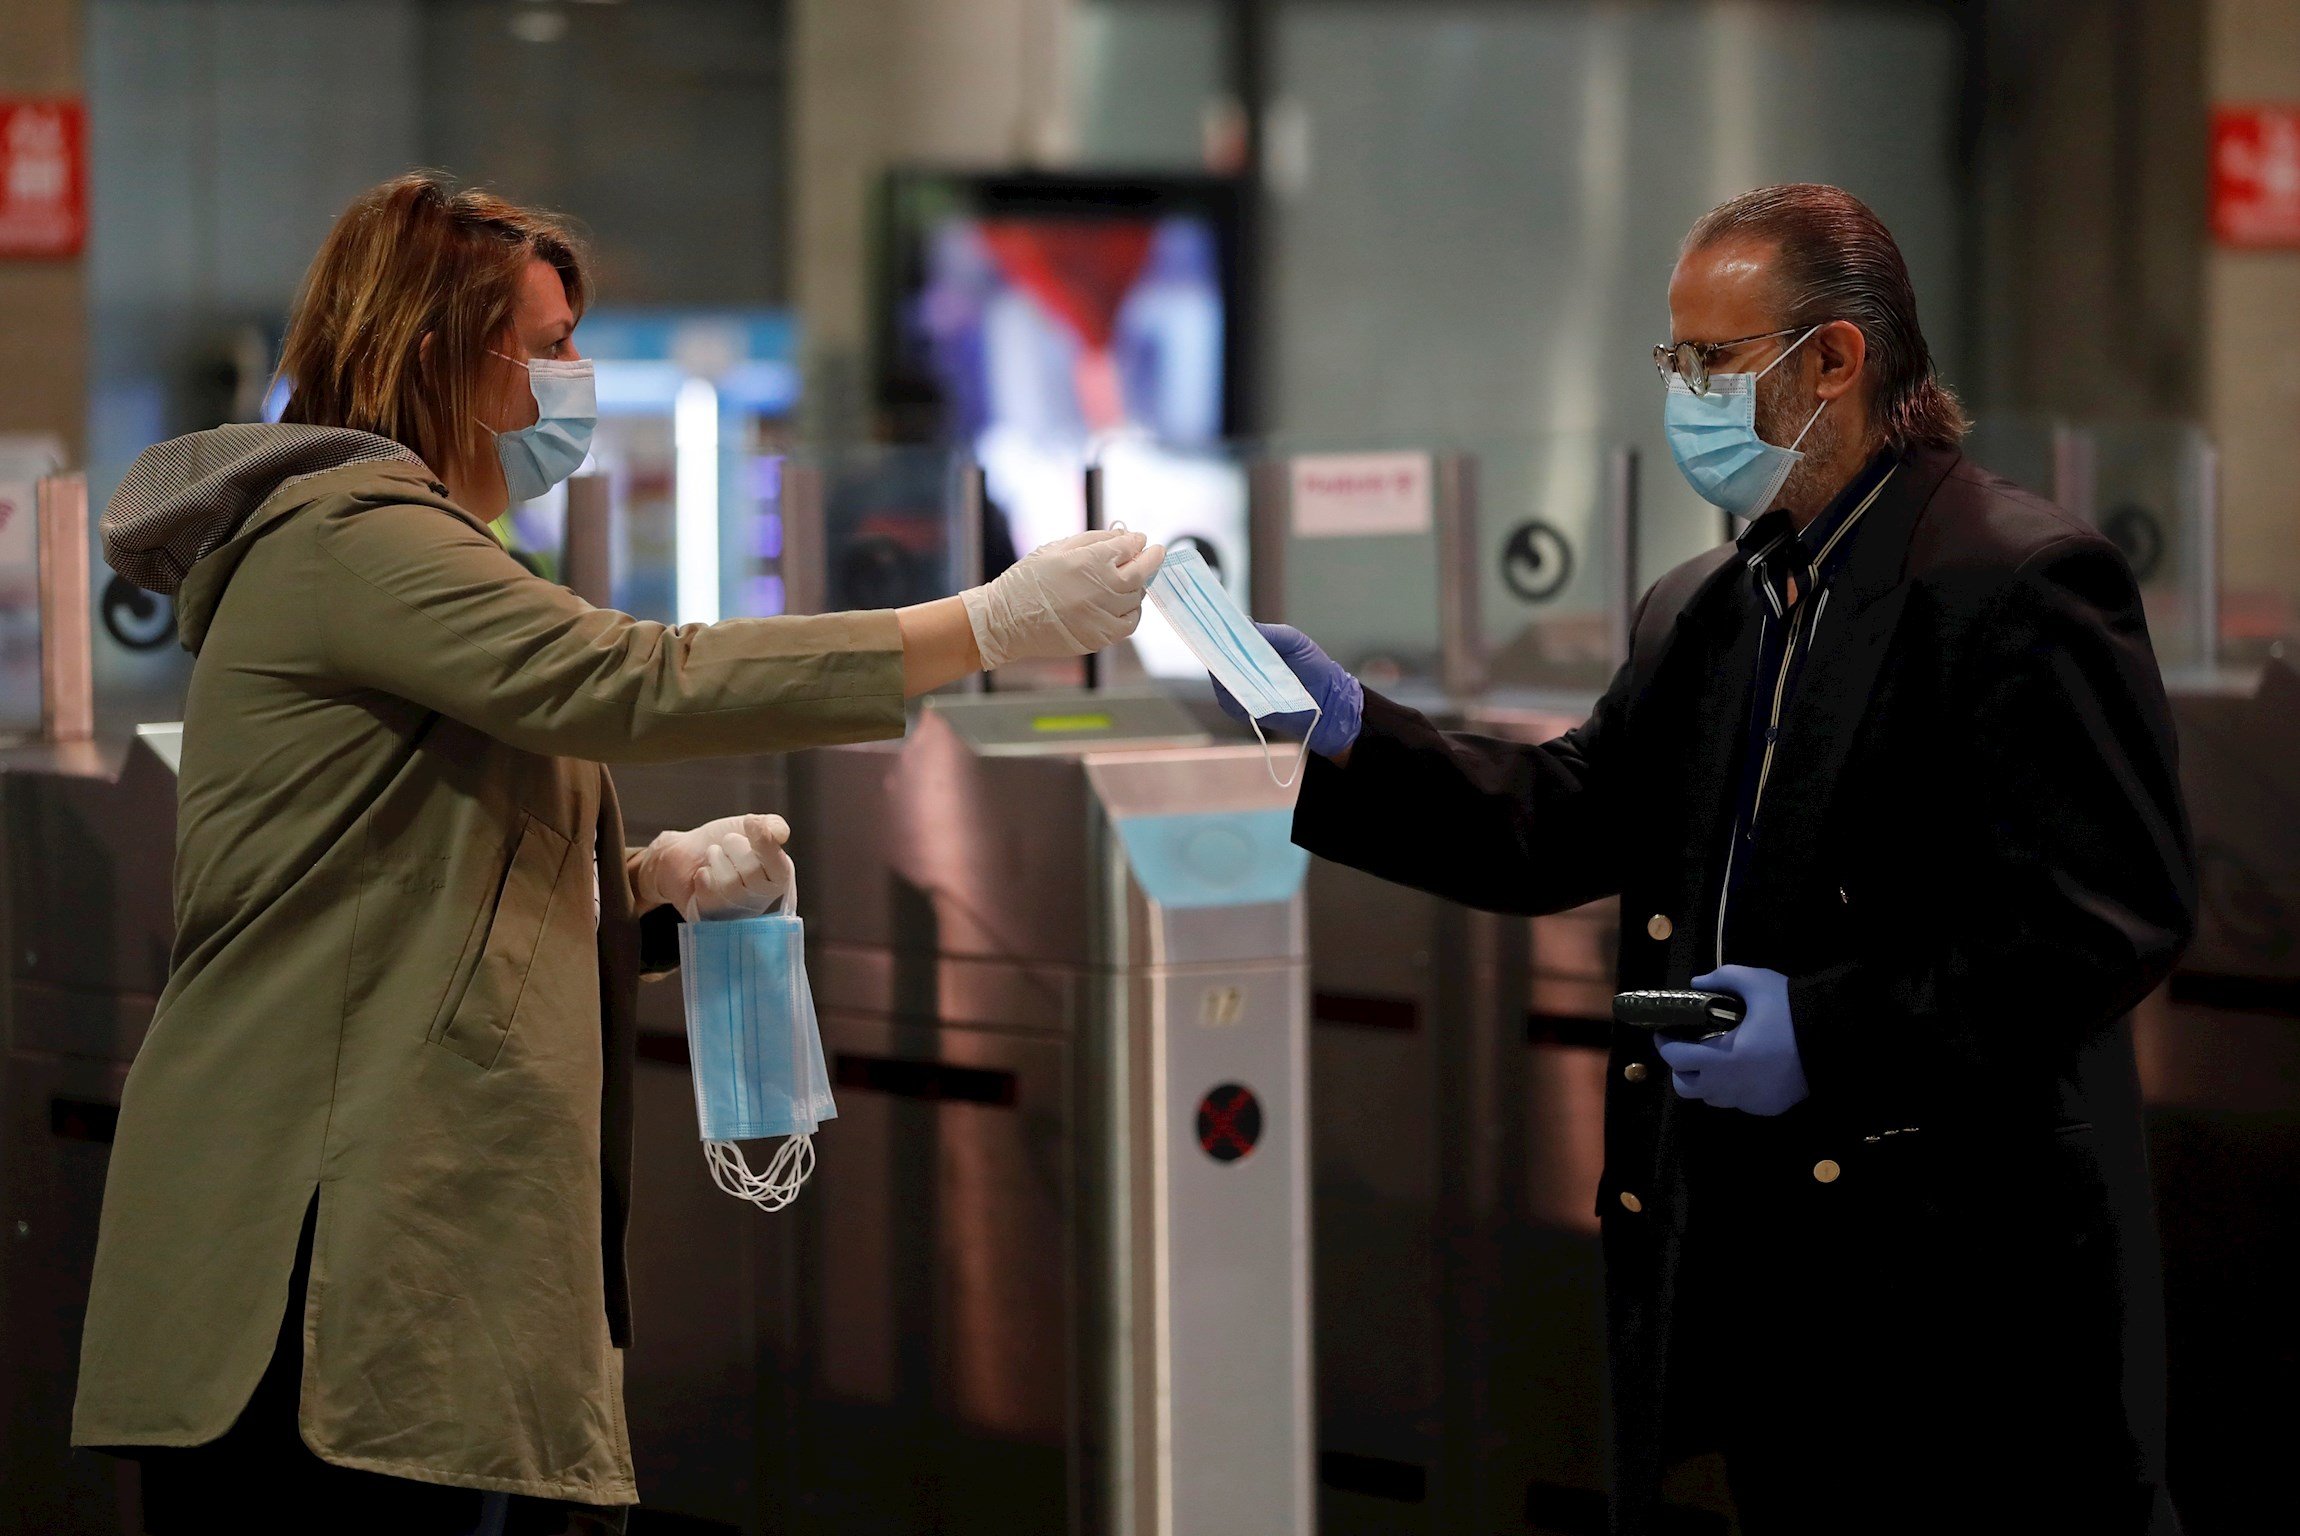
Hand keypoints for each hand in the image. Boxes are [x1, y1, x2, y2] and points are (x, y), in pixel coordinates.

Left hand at [633, 813, 793, 920]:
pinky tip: (703, 874)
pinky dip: (703, 876)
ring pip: (731, 884)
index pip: (781, 868)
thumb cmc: (720, 841)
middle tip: (726, 844)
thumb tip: (781, 833)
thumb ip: (771, 825)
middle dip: (734, 847)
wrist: (684, 850)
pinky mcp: (713, 917)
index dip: (766, 845)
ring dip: (716, 860)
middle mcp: (761, 897)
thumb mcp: (749, 826)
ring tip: (714, 858)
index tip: (750, 822)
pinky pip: (711, 895)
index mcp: (776, 875)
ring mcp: (737, 910)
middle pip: (753, 873)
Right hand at [960, 528, 1165, 667]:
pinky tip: (1123, 605)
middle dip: (1150, 560)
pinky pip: (1129, 623)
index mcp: (1090, 561)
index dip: (1137, 541)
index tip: (1139, 540)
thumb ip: (1095, 540)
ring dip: (1137, 586)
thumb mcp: (1057, 548)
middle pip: (1141, 572)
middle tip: (1154, 554)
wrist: (1006, 620)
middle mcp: (1102, 589)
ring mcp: (1103, 615)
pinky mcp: (1100, 637)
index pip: (1129, 547)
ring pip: (1136, 598)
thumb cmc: (1028, 580)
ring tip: (1128, 580)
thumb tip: (1126, 536)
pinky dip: (1132, 612)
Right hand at [1211, 623, 1364, 758]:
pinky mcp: (1241, 709)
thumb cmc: (1312, 666)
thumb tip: (1244, 622)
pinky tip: (1235, 680)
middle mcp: (1240, 669)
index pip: (1227, 638)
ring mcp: (1239, 689)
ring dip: (1222, 668)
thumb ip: (1269, 633)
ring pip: (1220, 677)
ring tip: (1226, 657)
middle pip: (1218, 657)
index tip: (1212, 620)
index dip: (1219, 630)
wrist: (1327, 700)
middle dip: (1215, 647)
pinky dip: (1229, 690)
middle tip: (1213, 637)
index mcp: (1251, 649)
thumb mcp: (1292, 641)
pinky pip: (1228, 699)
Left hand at [1655, 965, 1808, 1115]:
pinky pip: (1738, 1102)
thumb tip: (1696, 983)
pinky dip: (1732, 1088)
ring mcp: (1750, 1101)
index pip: (1676, 1058)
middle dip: (1681, 1068)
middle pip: (1685, 1087)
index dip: (1664, 1044)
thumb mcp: (1756, 983)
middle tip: (1689, 1048)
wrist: (1836, 1039)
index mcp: (1722, 1057)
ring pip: (1711, 1098)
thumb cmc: (1791, 1011)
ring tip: (1715, 1057)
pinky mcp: (1767, 1108)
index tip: (1664, 1032)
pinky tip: (1744, 1068)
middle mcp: (1731, 1086)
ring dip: (1705, 1080)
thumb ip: (1722, 979)